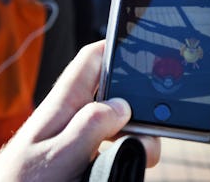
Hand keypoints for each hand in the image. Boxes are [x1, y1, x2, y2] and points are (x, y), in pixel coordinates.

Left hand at [0, 41, 160, 180]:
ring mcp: (75, 139)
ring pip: (117, 124)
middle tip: (151, 126)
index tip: (143, 46)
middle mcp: (70, 117)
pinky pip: (110, 147)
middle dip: (137, 105)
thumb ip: (89, 126)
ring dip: (135, 135)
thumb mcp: (58, 154)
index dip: (116, 46)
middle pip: (113, 94)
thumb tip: (122, 105)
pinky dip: (125, 152)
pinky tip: (128, 163)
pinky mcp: (79, 160)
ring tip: (142, 154)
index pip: (91, 59)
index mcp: (62, 104)